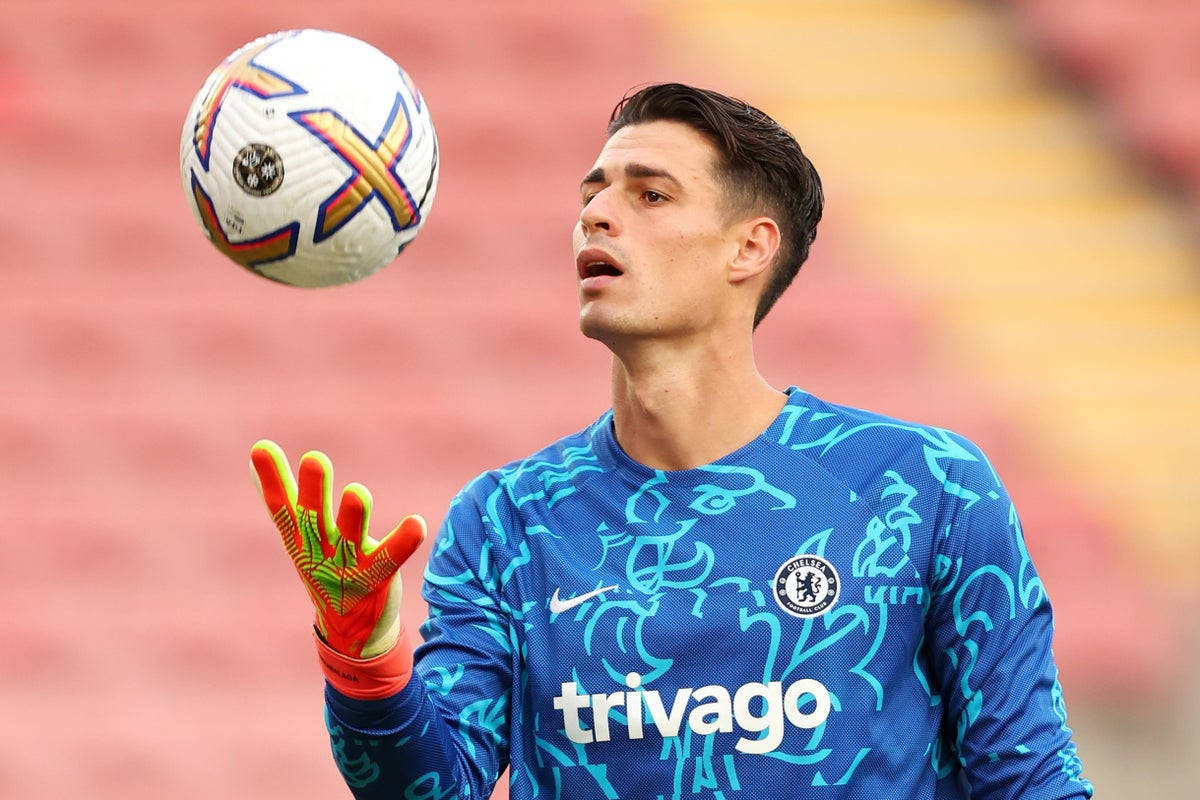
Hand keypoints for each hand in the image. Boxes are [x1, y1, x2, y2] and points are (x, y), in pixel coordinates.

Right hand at [250, 440, 425, 657]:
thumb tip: (255, 458)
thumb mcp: (298, 534)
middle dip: (314, 489)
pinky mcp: (376, 577)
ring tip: (357, 492)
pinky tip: (417, 522)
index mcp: (299, 537)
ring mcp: (347, 565)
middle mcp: (320, 548)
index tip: (262, 448)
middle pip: (313, 517)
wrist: (350, 628)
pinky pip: (390, 558)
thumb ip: (281, 497)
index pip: (281, 505)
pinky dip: (403, 541)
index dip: (271, 478)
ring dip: (352, 514)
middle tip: (315, 459)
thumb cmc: (323, 566)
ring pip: (349, 536)